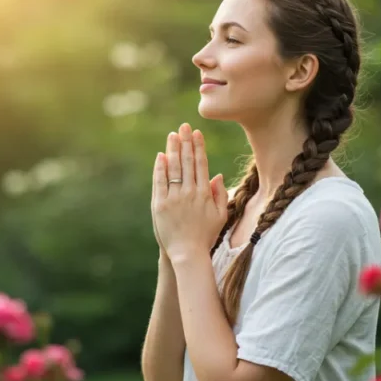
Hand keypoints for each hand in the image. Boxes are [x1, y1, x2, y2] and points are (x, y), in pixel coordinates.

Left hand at [152, 123, 228, 261]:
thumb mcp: (220, 215)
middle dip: (186, 142)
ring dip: (173, 150)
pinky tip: (161, 156)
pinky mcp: (160, 205)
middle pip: (187, 162)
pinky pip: (160, 182)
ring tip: (173, 135)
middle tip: (184, 126)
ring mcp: (174, 198)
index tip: (197, 133)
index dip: (198, 147)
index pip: (201, 164)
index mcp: (204, 194)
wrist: (188, 254)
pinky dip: (160, 168)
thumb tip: (217, 175)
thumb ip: (221, 194)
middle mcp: (190, 193)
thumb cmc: (206, 236)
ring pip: (173, 169)